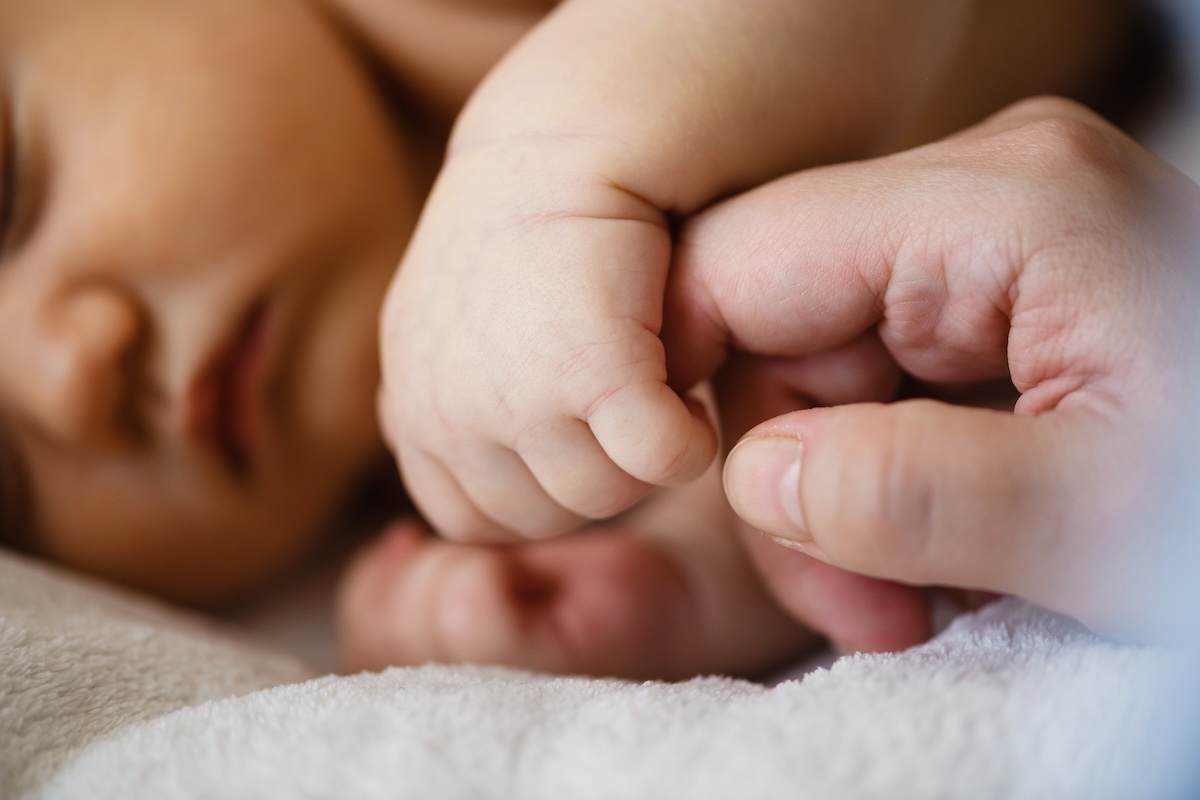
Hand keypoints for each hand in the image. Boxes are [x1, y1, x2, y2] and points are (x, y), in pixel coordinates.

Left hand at [379, 141, 715, 541]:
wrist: (558, 142)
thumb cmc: (520, 237)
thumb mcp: (448, 335)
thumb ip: (449, 414)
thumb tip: (468, 503)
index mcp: (412, 411)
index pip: (470, 523)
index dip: (534, 494)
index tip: (574, 438)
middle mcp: (445, 414)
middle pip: (545, 517)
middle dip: (596, 473)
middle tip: (624, 405)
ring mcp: (509, 399)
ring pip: (604, 494)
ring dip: (644, 455)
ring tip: (654, 386)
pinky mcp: (588, 371)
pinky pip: (658, 459)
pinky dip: (689, 443)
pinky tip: (693, 403)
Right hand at [665, 97, 1199, 638]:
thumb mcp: (1100, 521)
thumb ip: (913, 493)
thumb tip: (748, 477)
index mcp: (1002, 204)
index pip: (743, 261)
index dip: (680, 381)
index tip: (706, 506)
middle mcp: (984, 191)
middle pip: (775, 326)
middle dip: (793, 484)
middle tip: (867, 607)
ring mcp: (989, 240)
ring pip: (817, 368)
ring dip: (839, 502)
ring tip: (914, 603)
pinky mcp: (997, 294)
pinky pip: (877, 383)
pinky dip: (885, 486)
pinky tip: (947, 557)